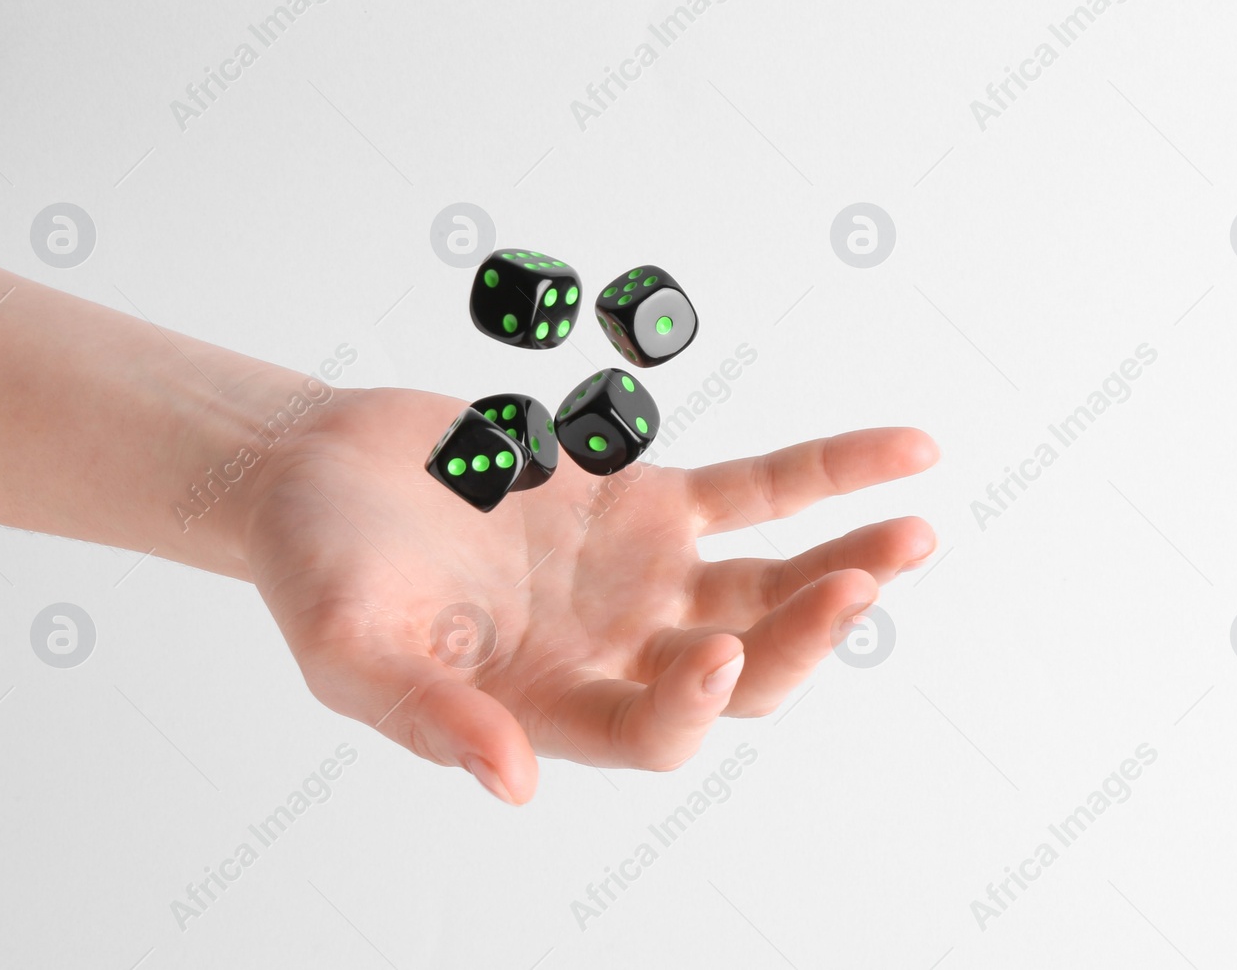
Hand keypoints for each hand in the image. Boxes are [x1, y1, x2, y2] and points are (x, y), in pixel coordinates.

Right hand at [242, 387, 937, 802]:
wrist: (319, 474)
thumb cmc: (318, 569)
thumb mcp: (351, 650)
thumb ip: (429, 715)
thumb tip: (513, 784)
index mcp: (549, 706)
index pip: (649, 732)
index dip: (691, 703)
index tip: (716, 650)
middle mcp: (614, 651)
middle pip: (743, 667)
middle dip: (808, 636)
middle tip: (863, 585)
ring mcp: (643, 576)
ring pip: (771, 583)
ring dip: (845, 559)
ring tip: (917, 533)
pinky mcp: (651, 501)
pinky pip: (758, 489)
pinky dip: (828, 470)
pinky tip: (907, 451)